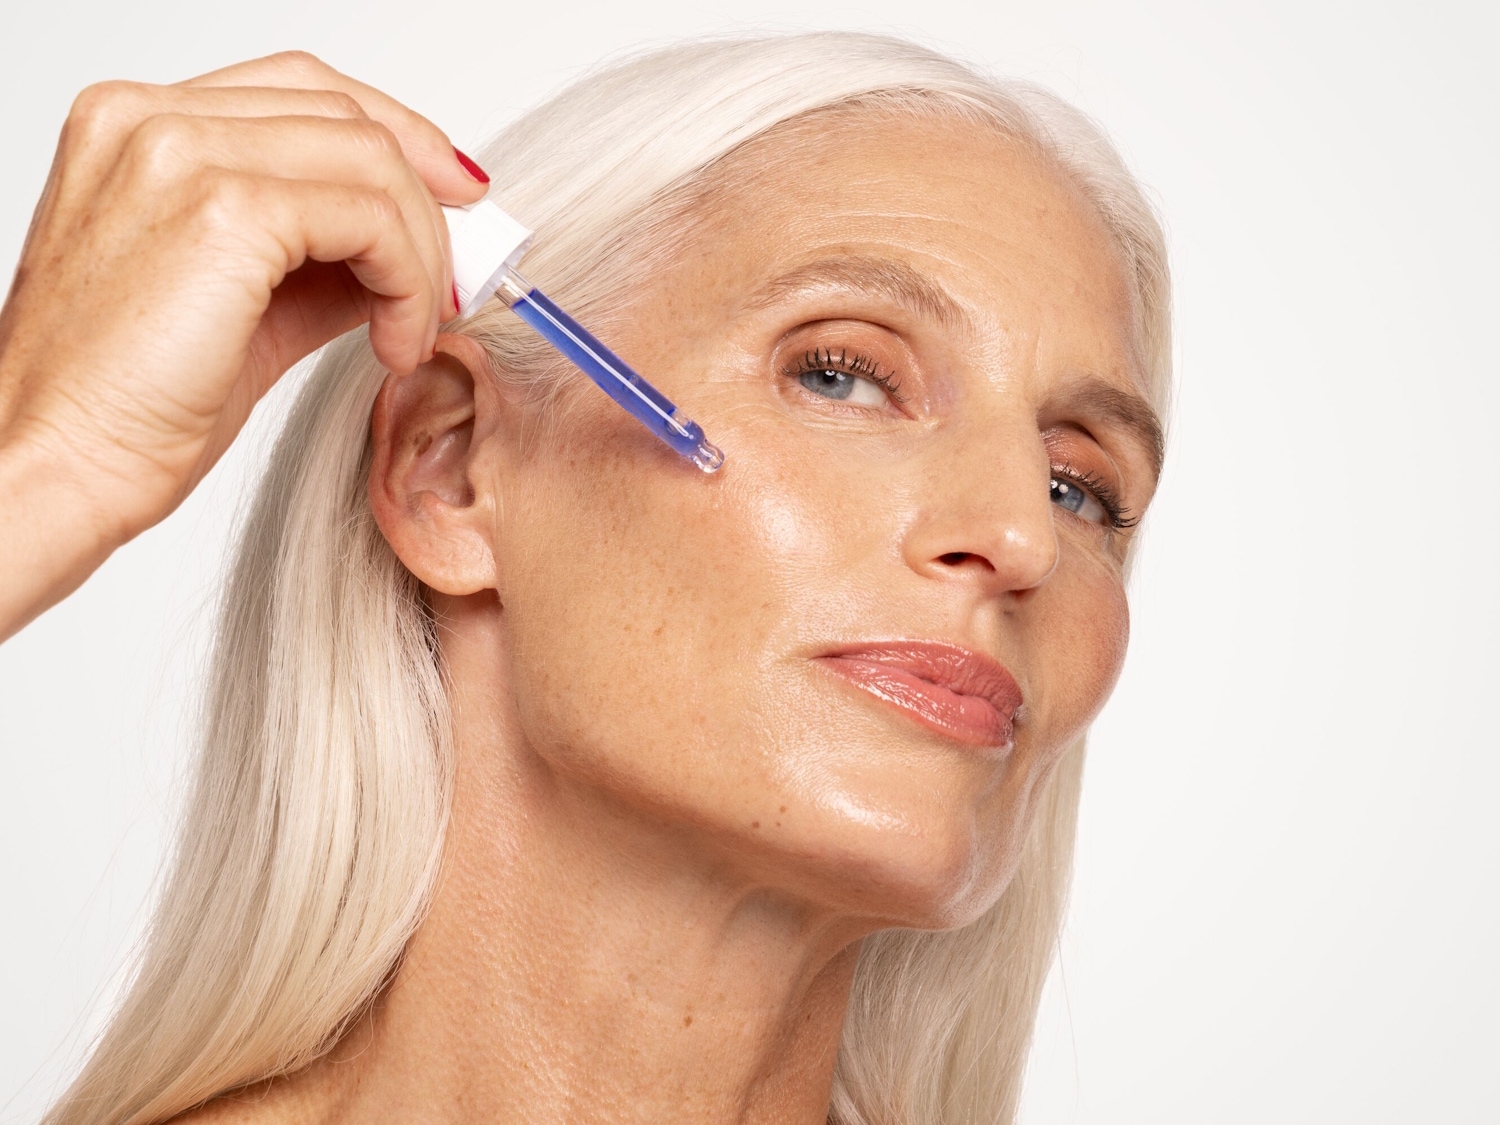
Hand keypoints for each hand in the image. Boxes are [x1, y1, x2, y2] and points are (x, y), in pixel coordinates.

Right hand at [0, 51, 487, 640]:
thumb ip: (323, 259)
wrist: (60, 464)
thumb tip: (414, 251)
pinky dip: (408, 279)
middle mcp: (150, 119)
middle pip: (347, 114)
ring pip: (371, 160)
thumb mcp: (248, 307)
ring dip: (422, 251)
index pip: (304, 88)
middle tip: (453, 279)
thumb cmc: (128, 404)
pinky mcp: (223, 209)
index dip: (397, 136)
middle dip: (427, 199)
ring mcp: (180, 153)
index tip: (452, 197)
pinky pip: (370, 216)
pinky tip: (395, 342)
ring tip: (413, 329)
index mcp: (139, 125)